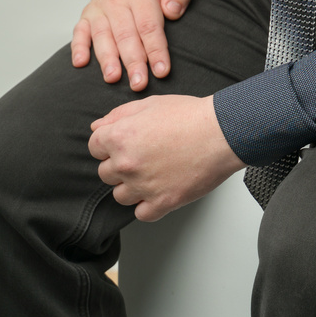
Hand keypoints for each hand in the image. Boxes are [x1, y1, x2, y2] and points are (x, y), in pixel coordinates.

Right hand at [71, 0, 194, 90]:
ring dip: (107, 59)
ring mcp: (99, 8)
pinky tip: (81, 63)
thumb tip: (171, 11)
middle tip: (139, 83)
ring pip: (102, 37)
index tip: (162, 70)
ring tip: (113, 78)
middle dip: (133, 61)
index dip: (155, 49)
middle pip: (125, 35)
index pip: (148, 25)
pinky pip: (79, 32)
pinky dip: (78, 47)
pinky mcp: (87, 16)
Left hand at [88, 94, 246, 220]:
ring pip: (120, 195)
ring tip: (153, 171)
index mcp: (120, 137)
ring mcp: (143, 187)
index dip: (108, 143)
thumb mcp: (150, 103)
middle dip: (119, 164)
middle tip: (143, 154)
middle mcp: (126, 164)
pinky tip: (160, 188)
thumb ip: (118, 114)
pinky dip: (148, 204)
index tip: (122, 142)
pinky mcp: (161, 203)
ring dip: (132, 186)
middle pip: (105, 173)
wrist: (221, 133)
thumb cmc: (190, 116)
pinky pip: (141, 213)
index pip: (94, 146)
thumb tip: (98, 126)